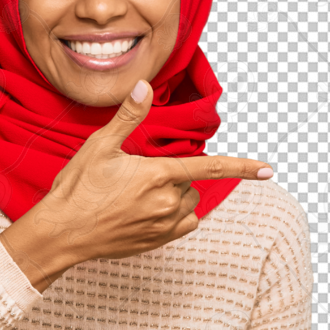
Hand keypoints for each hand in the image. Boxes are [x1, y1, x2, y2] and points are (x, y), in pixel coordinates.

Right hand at [0, 80, 273, 290]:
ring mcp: (162, 226)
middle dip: (174, 175)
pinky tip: (147, 212)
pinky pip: (183, 225)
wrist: (61, 234)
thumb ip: (128, 117)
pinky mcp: (156, 243)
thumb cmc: (77, 189)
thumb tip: (144, 86)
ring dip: (175, 196)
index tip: (268, 169)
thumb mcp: (99, 147)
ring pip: (188, 204)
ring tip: (138, 195)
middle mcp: (166, 203)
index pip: (210, 168)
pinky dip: (175, 216)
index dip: (242, 167)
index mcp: (157, 176)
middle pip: (191, 183)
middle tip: (137, 175)